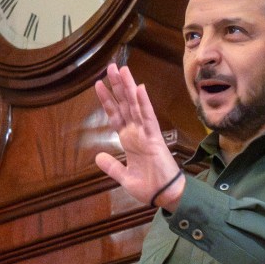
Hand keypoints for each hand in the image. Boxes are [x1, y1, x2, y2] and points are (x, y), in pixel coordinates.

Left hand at [92, 64, 184, 207]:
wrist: (166, 197)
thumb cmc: (150, 187)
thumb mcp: (125, 177)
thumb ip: (112, 166)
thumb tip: (98, 157)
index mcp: (129, 140)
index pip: (115, 115)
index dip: (107, 100)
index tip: (98, 84)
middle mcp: (136, 133)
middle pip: (124, 105)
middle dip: (117, 86)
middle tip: (110, 66)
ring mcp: (146, 134)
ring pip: (135, 106)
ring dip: (128, 88)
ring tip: (122, 70)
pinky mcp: (154, 139)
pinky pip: (148, 118)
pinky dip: (144, 104)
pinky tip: (140, 89)